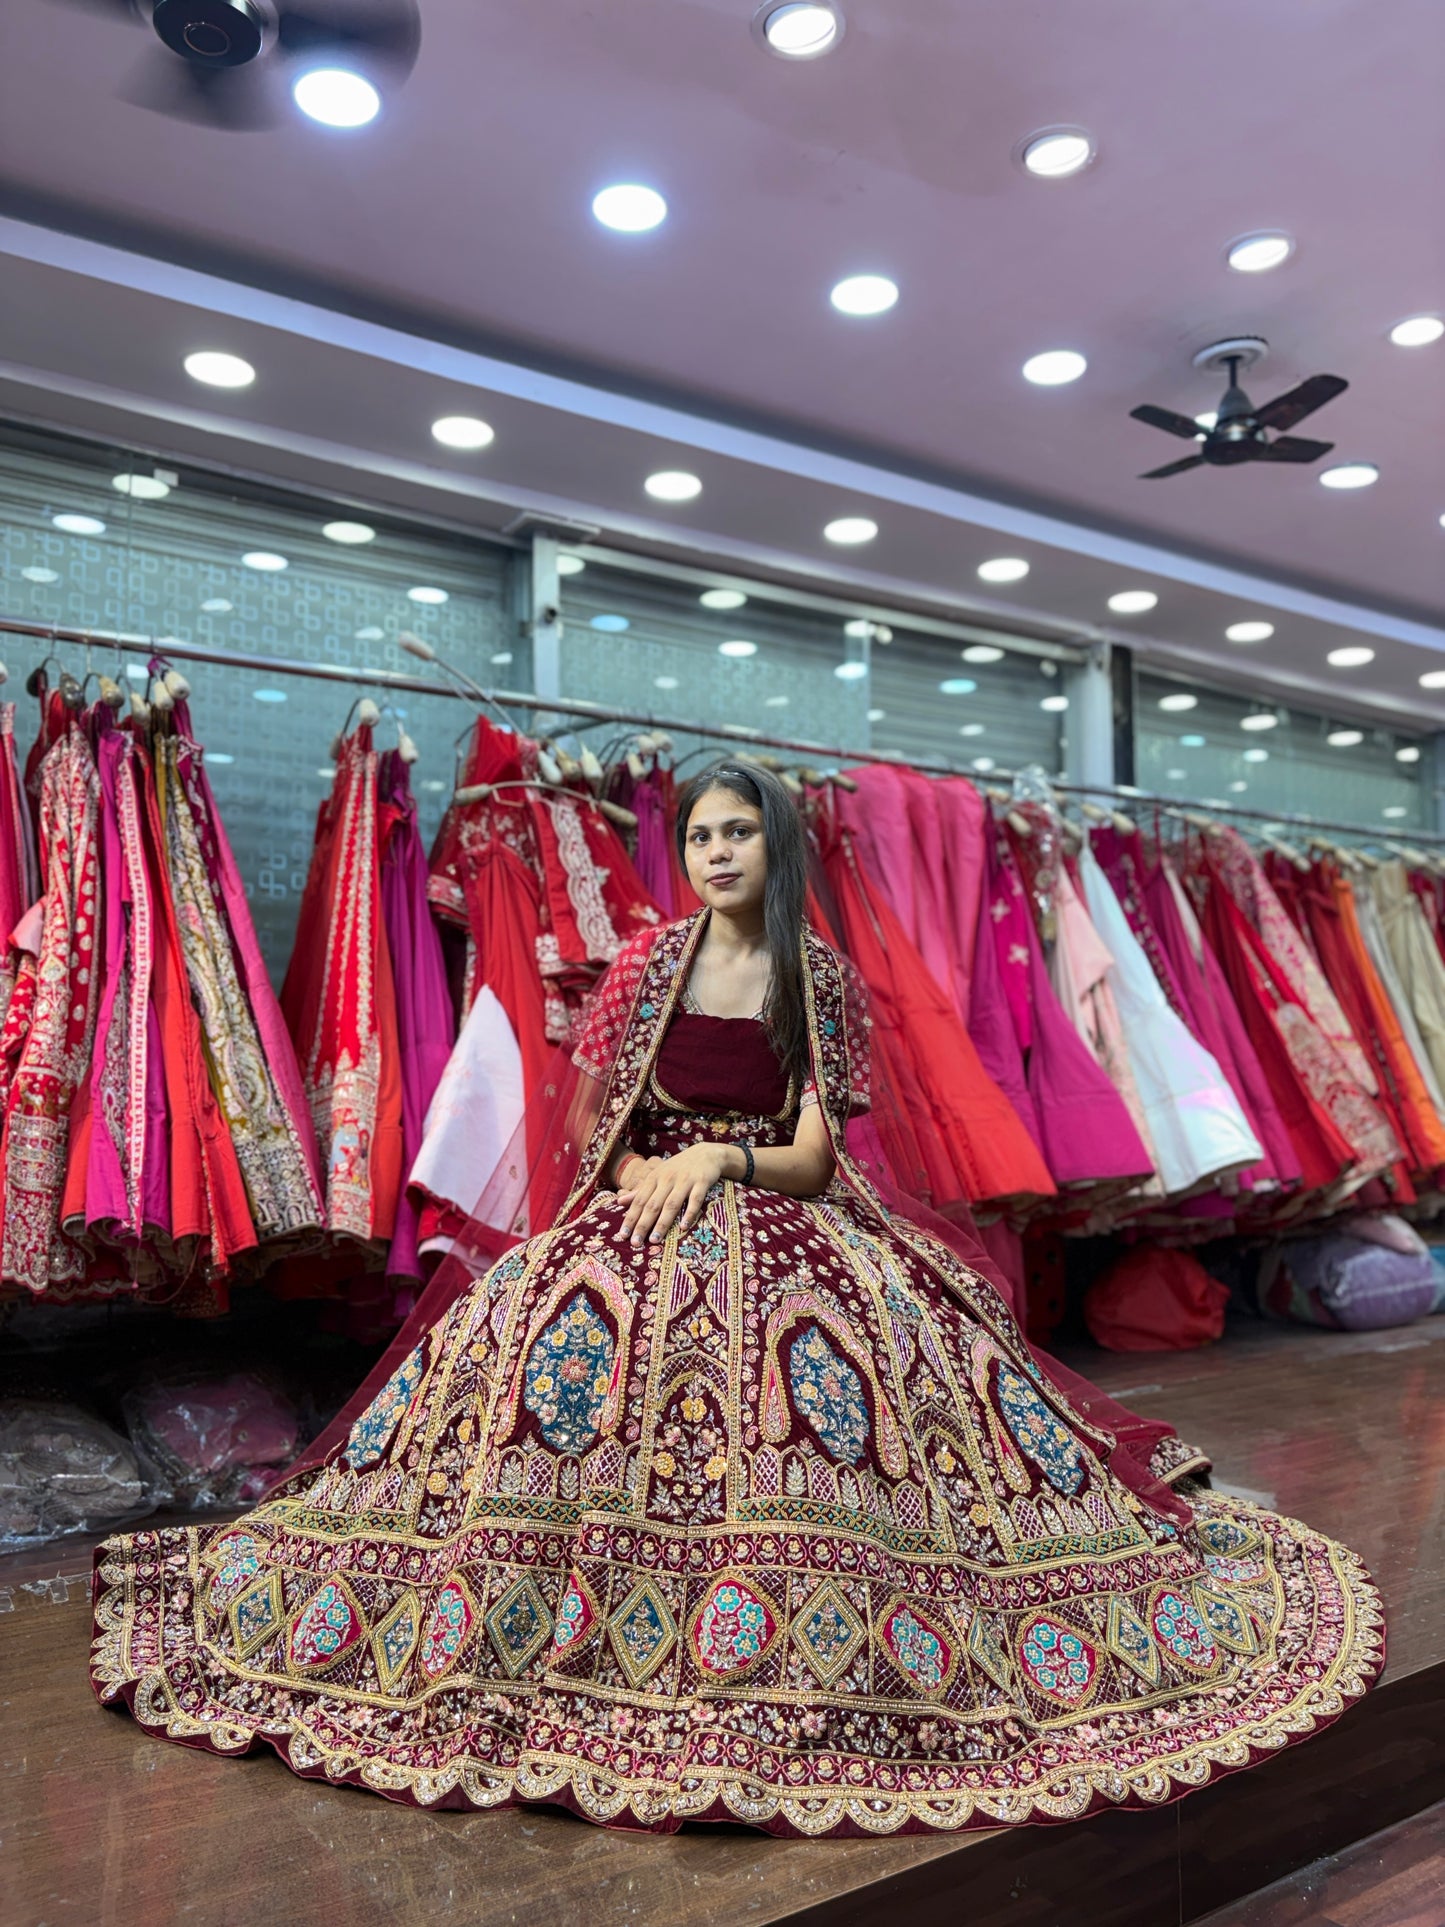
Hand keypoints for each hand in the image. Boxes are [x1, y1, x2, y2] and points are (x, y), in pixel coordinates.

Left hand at [617, 1144, 733, 1246]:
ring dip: (662, 1223)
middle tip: (635, 1243)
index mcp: (654, 1178)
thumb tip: (619, 1201)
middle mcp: (667, 1179)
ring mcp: (685, 1180)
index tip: (623, 1235)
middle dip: (643, 1224)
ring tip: (654, 1240)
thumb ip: (640, 1190)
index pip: (639, 1200)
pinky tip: (684, 1227)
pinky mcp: (701, 1182)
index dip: (630, 1218)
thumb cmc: (678, 1168)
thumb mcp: (658, 1175)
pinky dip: (689, 1213)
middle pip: (653, 1204)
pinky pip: (695, 1200)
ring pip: (671, 1204)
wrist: (706, 1153)